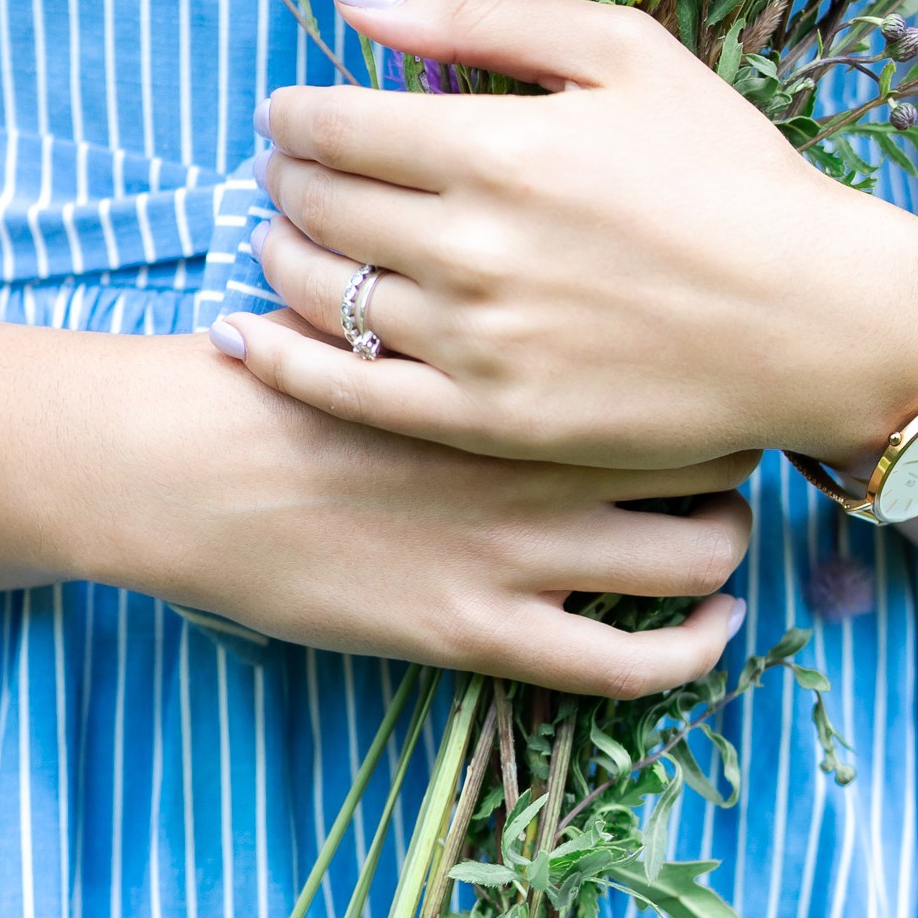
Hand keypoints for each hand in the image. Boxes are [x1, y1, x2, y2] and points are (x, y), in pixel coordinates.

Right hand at [66, 331, 752, 695]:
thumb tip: (518, 253)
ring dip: (726, 548)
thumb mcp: (386, 300)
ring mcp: (519, 551)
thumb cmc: (269, 377)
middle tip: (725, 457)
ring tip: (717, 542)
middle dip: (736, 454)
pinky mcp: (479, 631)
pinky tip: (707, 630)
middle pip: (715, 451)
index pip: (678, 360)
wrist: (181, 465)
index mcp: (521, 363)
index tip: (710, 370)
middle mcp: (541, 455)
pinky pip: (630, 664)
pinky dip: (693, 651)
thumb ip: (465, 292)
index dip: (714, 369)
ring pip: (700, 555)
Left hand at [246, 0, 917, 477]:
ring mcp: (476, 343)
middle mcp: (473, 247)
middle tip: (284, 175)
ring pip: (319, 297)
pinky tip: (247, 337)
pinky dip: (281, 362)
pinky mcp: (488, 422)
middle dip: (283, 181)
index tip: (289, 116)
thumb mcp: (624, 55)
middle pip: (316, 206)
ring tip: (283, 241)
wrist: (817, 320)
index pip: (333, 123)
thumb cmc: (730, 174)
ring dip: (279, 260)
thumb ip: (479, 16)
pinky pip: (347, 394)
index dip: (292, 116)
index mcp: (499, 146)